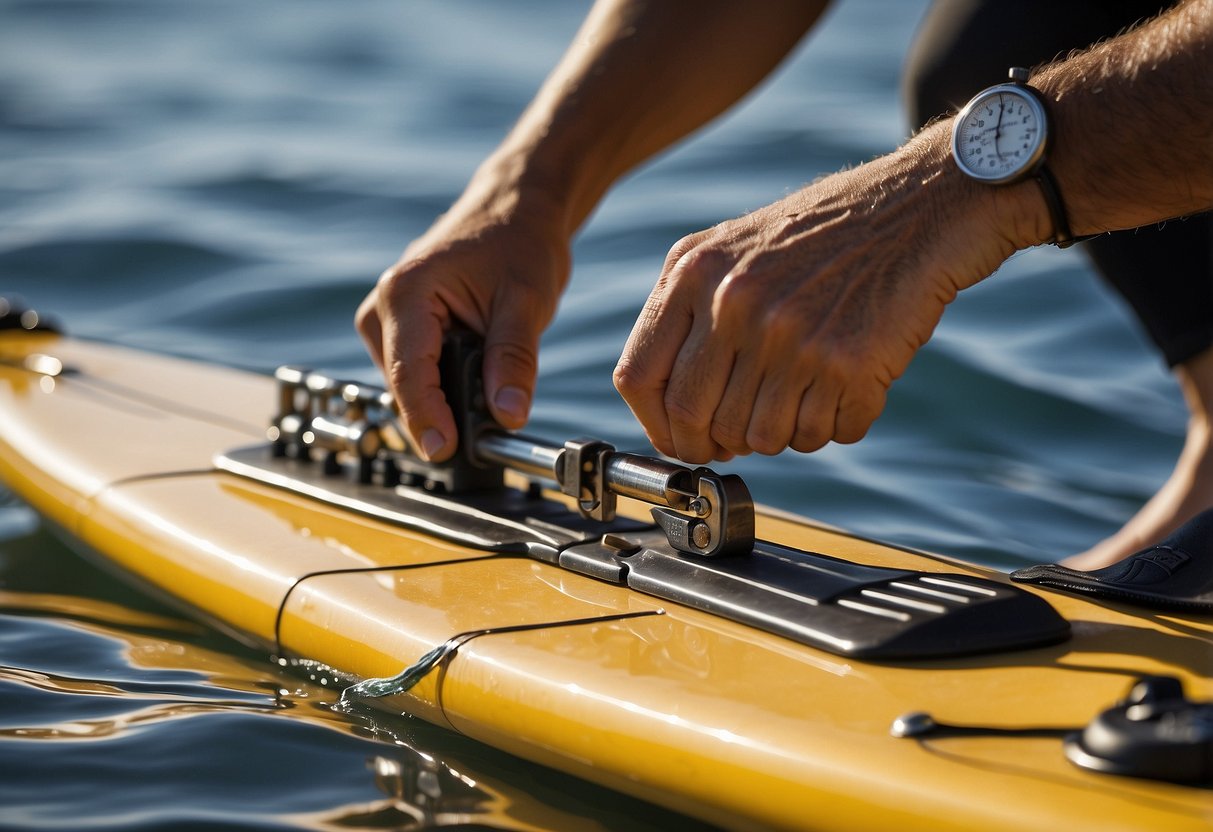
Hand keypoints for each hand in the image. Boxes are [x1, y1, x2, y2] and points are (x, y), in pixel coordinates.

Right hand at [357, 180, 569, 460]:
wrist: (513, 211)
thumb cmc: (519, 243)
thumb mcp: (527, 301)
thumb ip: (515, 359)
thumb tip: (508, 415)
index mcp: (406, 293)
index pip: (408, 373)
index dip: (427, 418)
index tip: (446, 451)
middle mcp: (383, 306)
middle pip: (406, 385)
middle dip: (447, 407)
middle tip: (499, 408)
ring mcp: (384, 318)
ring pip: (409, 384)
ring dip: (448, 394)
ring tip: (493, 370)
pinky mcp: (396, 329)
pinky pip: (415, 373)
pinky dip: (445, 383)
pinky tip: (477, 369)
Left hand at [613, 127, 1032, 462]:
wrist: (918, 206)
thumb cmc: (825, 235)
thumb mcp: (733, 249)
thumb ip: (690, 314)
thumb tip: (667, 409)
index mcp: (694, 272)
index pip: (638, 377)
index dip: (656, 423)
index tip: (678, 436)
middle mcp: (734, 303)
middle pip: (693, 419)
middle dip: (716, 443)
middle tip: (743, 435)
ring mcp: (789, 334)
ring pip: (759, 438)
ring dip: (783, 433)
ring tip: (807, 395)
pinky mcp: (846, 361)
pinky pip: (824, 434)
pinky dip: (836, 426)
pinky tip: (848, 387)